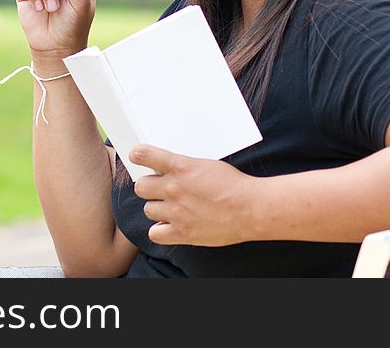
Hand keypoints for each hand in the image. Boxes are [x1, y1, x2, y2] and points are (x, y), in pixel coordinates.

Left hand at [130, 144, 257, 246]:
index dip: (137, 156)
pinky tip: (170, 224)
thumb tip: (168, 167)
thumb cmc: (234, 184)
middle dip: (150, 186)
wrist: (251, 208)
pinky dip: (160, 230)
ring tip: (171, 207)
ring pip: (148, 209)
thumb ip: (183, 166)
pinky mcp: (182, 232)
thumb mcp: (206, 164)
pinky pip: (155, 233)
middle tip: (161, 188)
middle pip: (141, 187)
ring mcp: (176, 212)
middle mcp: (174, 189)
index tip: (138, 157)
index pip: (144, 156)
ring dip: (157, 208)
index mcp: (181, 167)